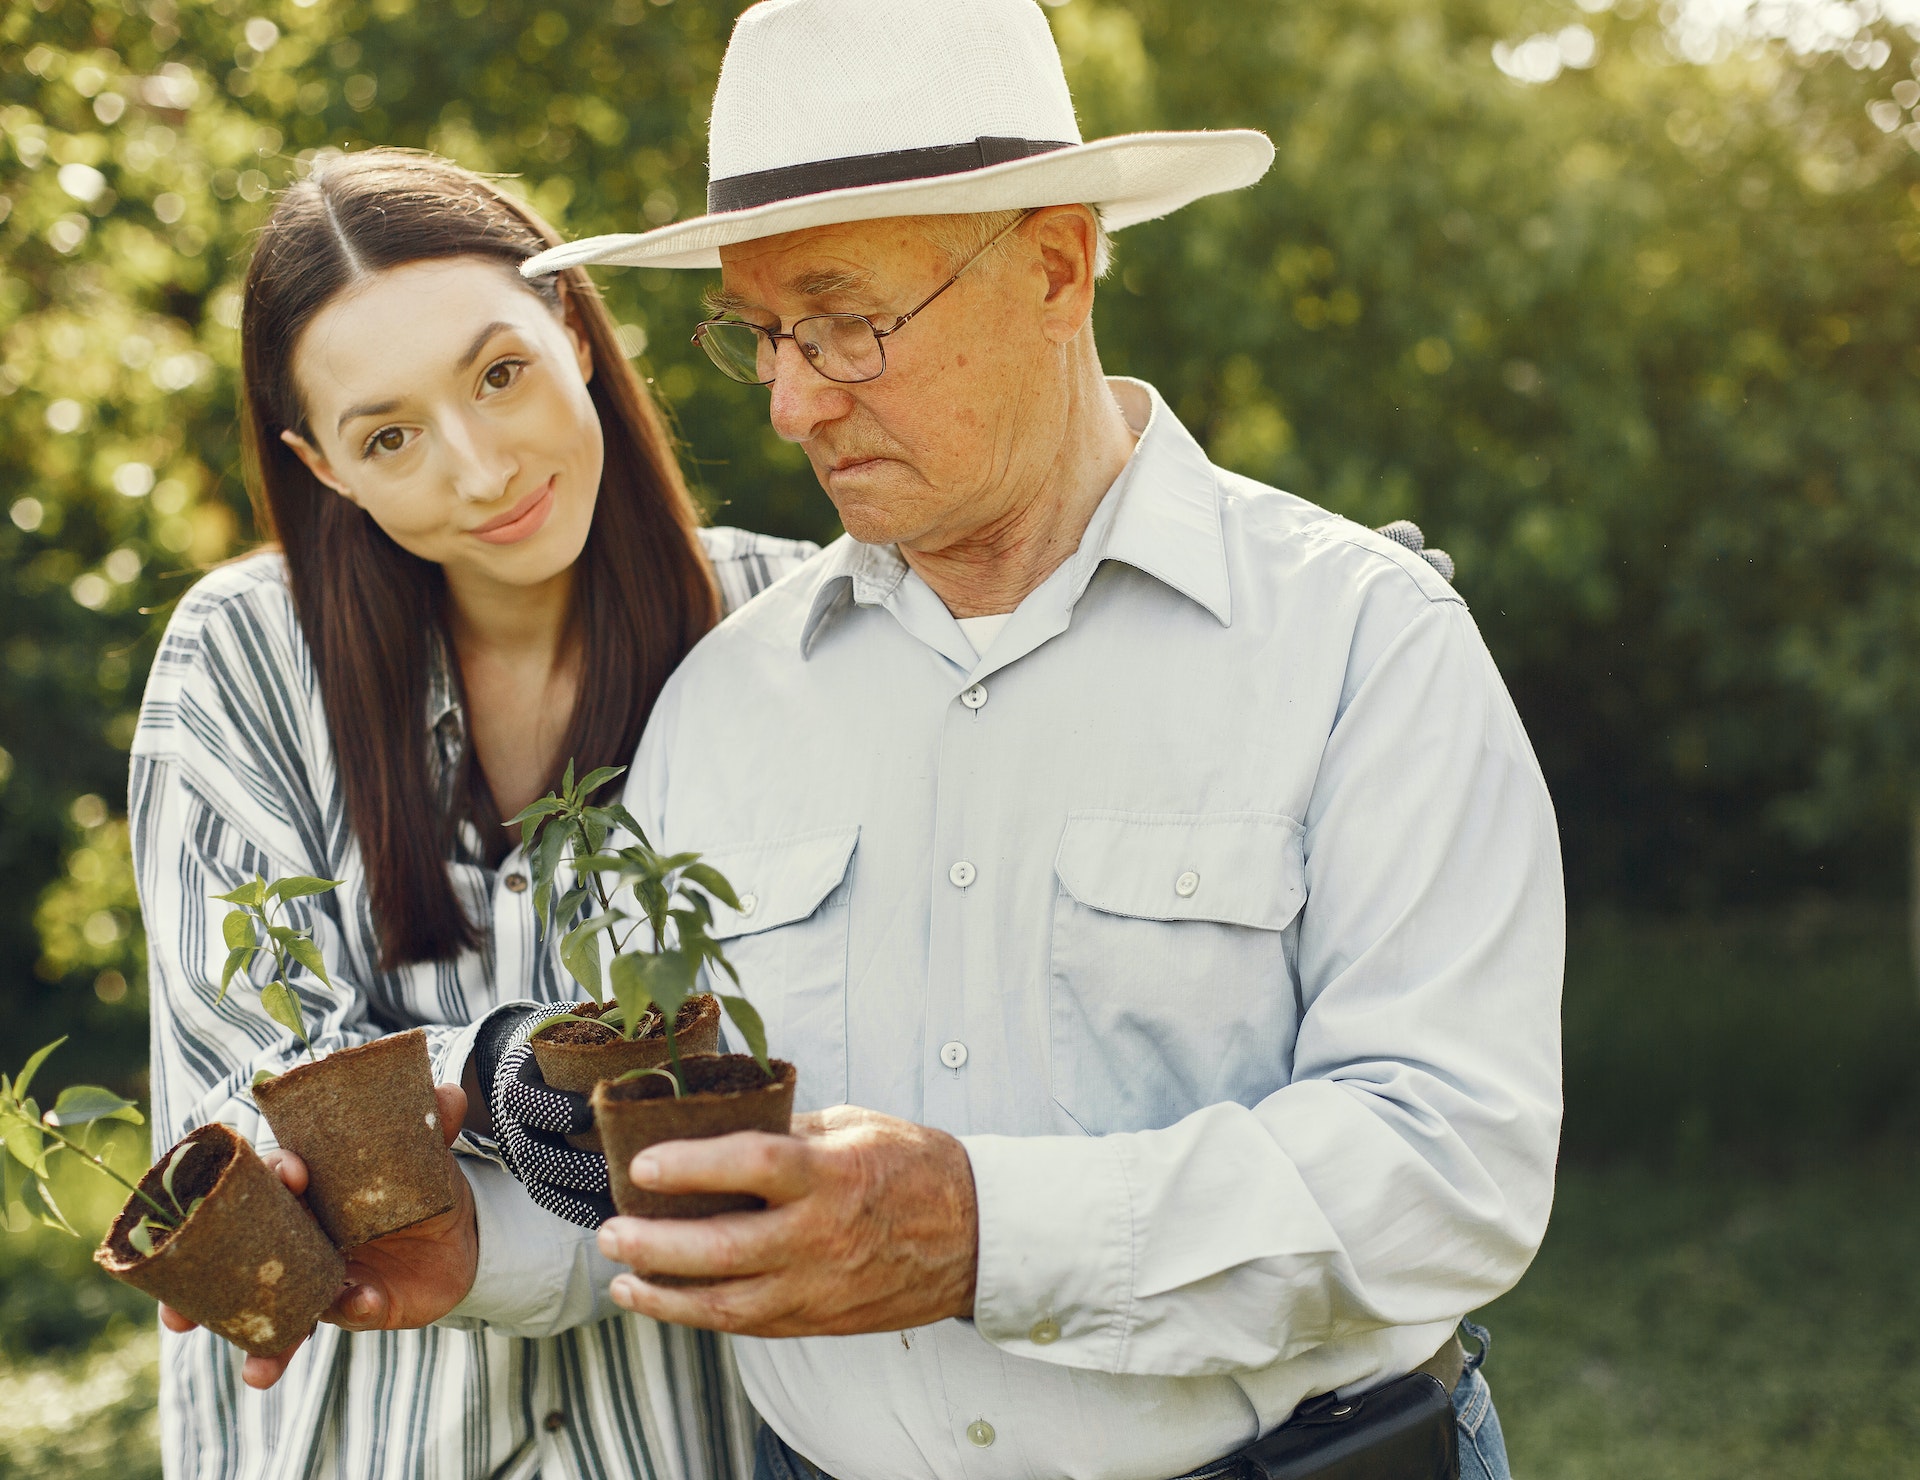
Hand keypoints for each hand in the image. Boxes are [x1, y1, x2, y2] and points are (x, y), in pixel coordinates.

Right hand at [160, 1082, 479, 1388]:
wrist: (459, 1236)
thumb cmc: (421, 1185)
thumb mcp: (428, 1156)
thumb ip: (433, 1126)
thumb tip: (448, 1093)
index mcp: (308, 1186)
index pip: (272, 1174)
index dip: (272, 1171)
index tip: (293, 1172)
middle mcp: (297, 1231)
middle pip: (242, 1248)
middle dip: (209, 1282)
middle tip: (174, 1315)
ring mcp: (314, 1273)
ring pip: (269, 1306)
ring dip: (256, 1342)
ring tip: (256, 1373)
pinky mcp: (346, 1303)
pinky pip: (331, 1318)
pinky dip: (337, 1321)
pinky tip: (349, 1316)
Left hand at [595, 1104, 977, 1336]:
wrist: (975, 1236)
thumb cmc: (918, 1169)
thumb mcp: (857, 1126)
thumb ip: (791, 1130)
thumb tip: (728, 1122)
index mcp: (832, 1174)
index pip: (751, 1166)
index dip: (690, 1165)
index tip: (643, 1163)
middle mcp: (820, 1235)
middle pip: (720, 1248)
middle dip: (653, 1243)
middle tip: (611, 1230)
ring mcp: (818, 1286)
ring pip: (724, 1304)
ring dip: (662, 1295)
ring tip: (622, 1278)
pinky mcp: (819, 1319)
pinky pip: (747, 1326)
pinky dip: (701, 1317)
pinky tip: (669, 1301)